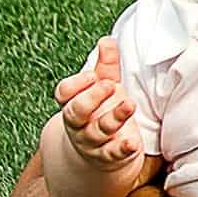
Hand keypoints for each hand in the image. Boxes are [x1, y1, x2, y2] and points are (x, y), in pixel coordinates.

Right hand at [54, 39, 140, 167]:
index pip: (64, 93)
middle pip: (76, 112)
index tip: (92, 75)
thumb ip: (106, 66)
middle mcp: (78, 124)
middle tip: (109, 85)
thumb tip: (107, 40)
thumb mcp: (103, 87)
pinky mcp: (109, 156)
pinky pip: (113, 154)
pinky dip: (122, 149)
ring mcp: (92, 142)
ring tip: (129, 105)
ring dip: (114, 118)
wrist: (101, 154)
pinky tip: (132, 144)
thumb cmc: (101, 112)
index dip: (76, 84)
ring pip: (97, 131)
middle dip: (91, 98)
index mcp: (73, 103)